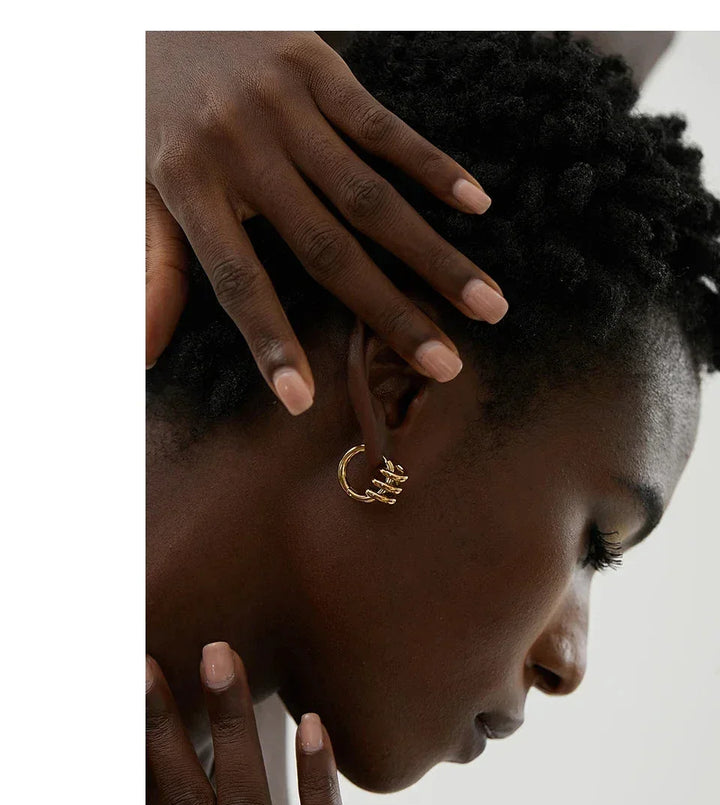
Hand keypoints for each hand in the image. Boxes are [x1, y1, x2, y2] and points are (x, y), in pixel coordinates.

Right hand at [145, 643, 348, 804]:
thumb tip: (153, 789)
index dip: (139, 755)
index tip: (132, 688)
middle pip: (186, 799)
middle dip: (163, 730)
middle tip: (147, 664)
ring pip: (245, 802)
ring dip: (230, 726)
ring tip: (218, 660)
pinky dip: (316, 779)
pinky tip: (312, 723)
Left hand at [146, 31, 507, 412]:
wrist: (162, 11)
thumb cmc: (155, 117)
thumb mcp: (140, 190)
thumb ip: (151, 269)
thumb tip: (141, 355)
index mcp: (189, 186)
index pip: (237, 280)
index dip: (269, 340)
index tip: (302, 398)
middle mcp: (240, 149)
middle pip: (327, 247)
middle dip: (390, 311)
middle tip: (444, 364)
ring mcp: (283, 106)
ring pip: (369, 195)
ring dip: (433, 254)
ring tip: (486, 302)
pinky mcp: (317, 68)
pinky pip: (382, 126)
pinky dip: (431, 166)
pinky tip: (476, 205)